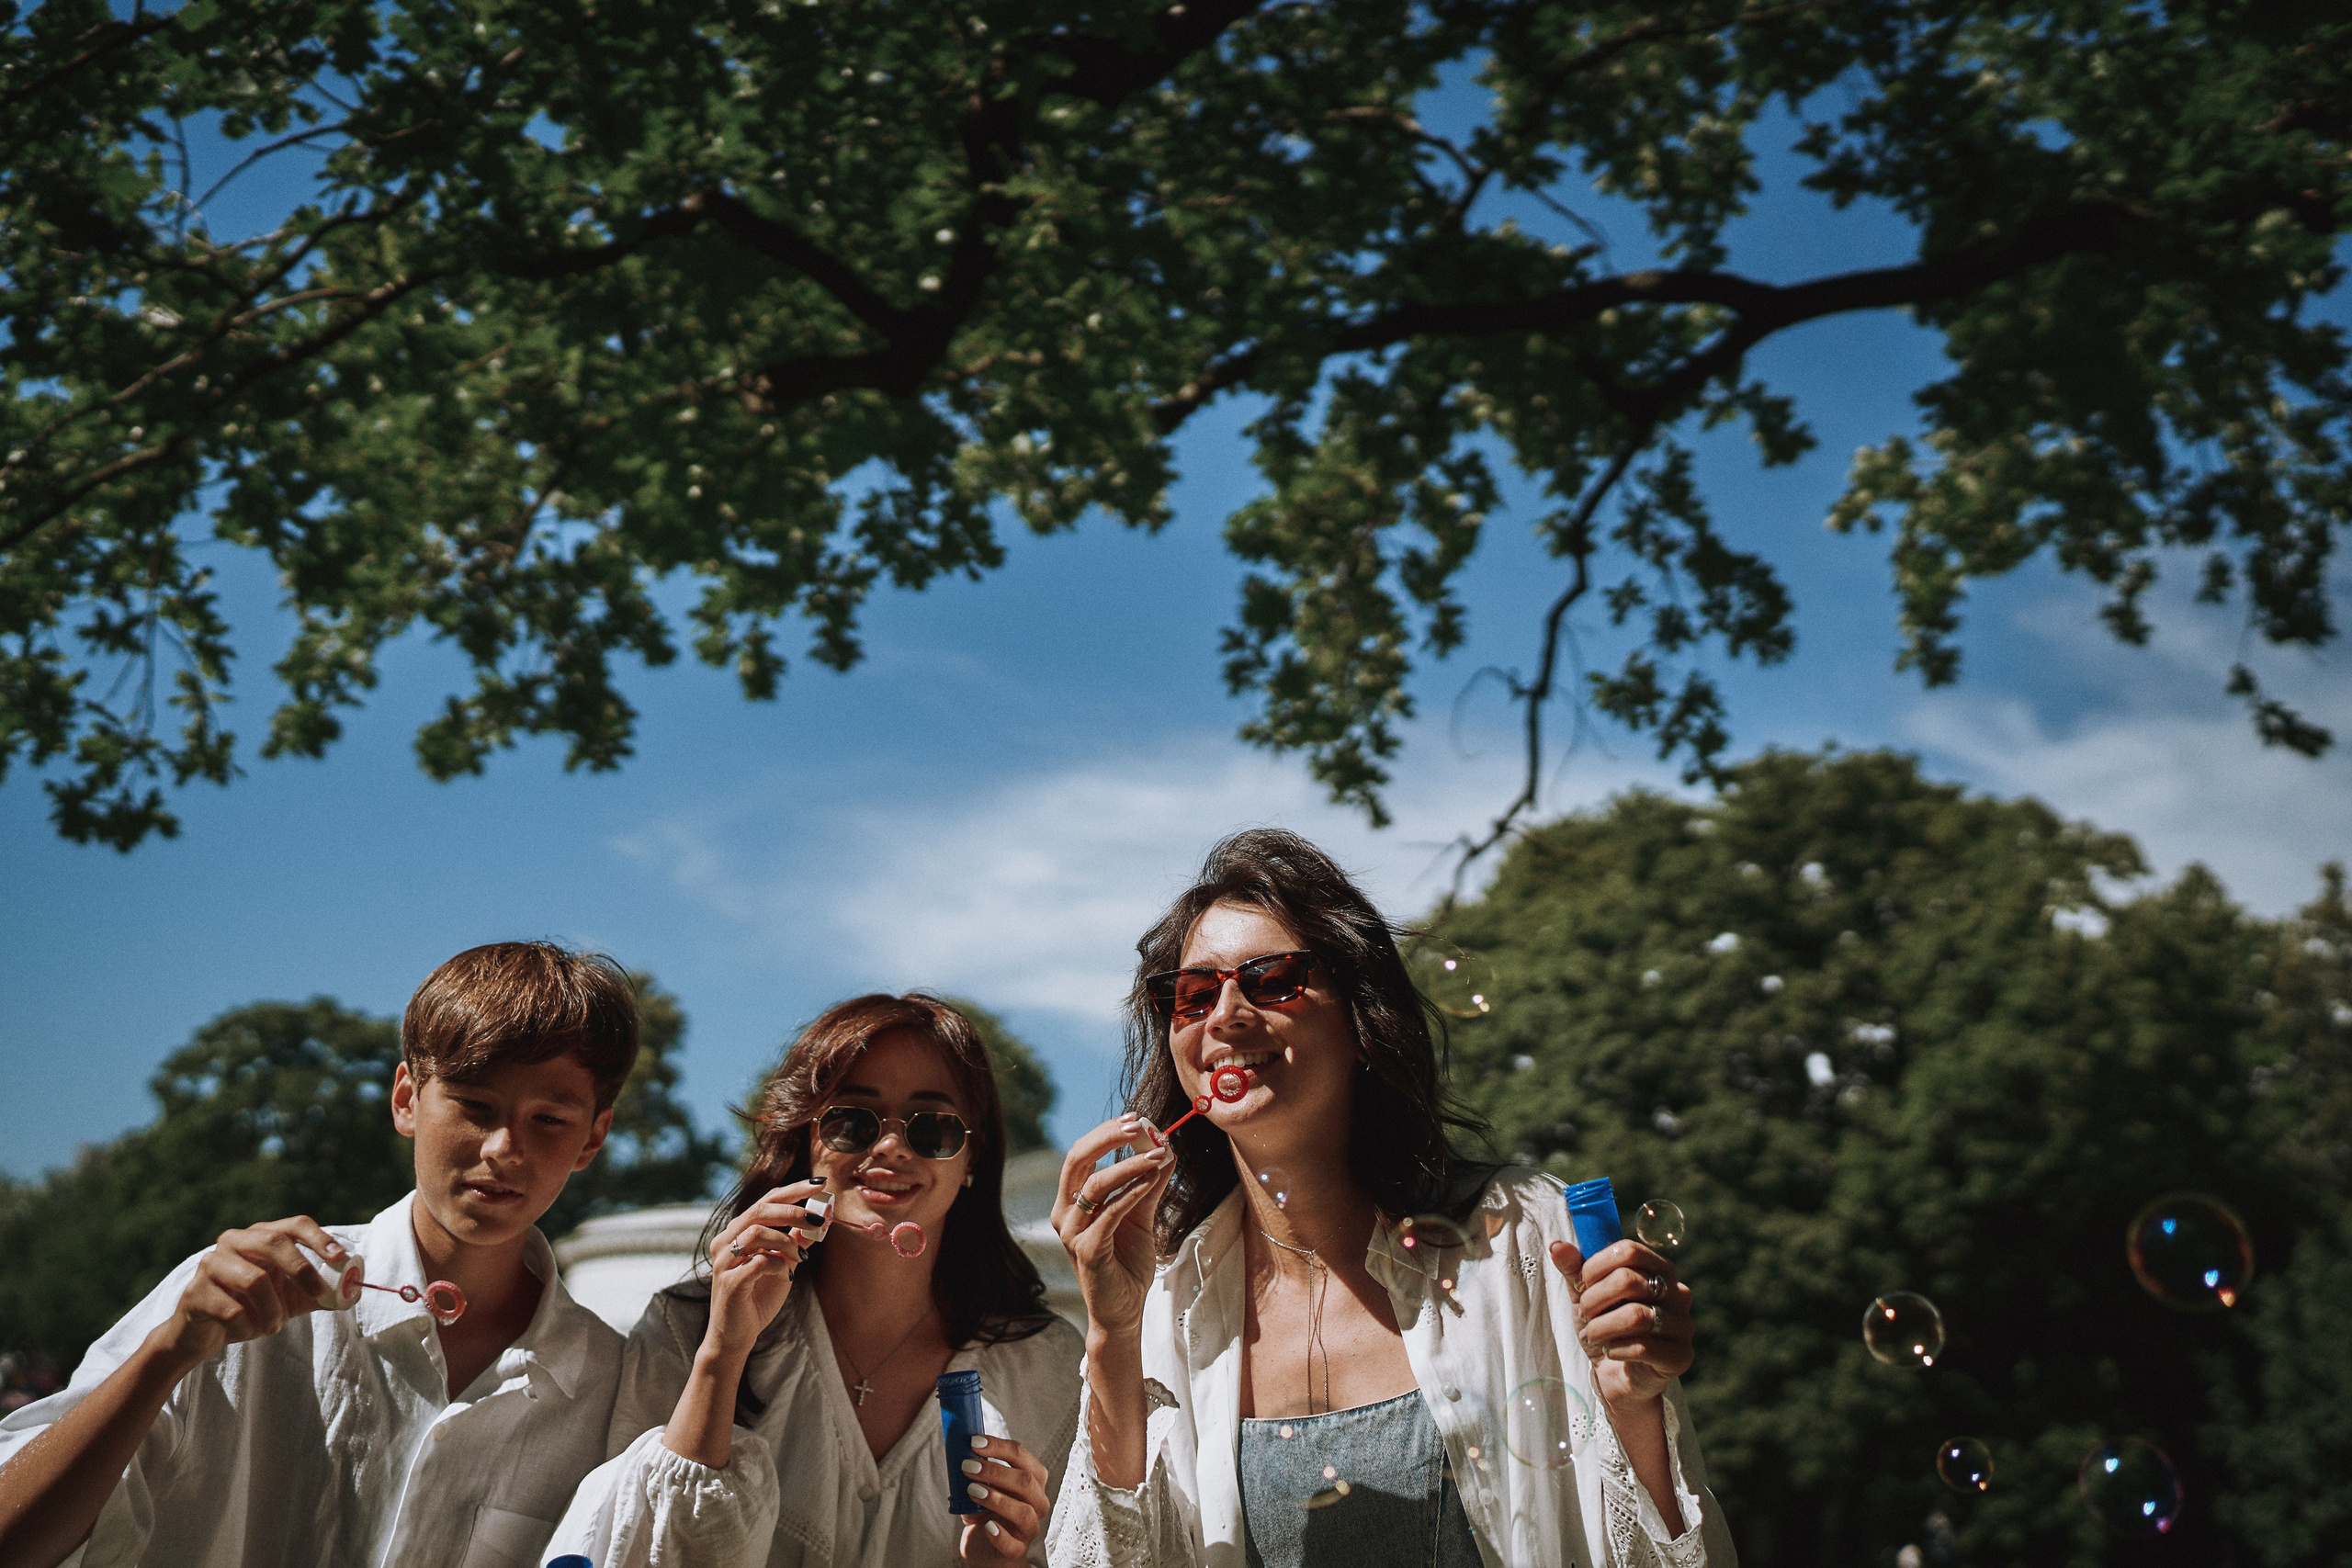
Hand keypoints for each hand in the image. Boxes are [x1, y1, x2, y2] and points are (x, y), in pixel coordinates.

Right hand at [155, 1217, 347, 1367]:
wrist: (202, 1335)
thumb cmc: (251, 1309)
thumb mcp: (289, 1300)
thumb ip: (318, 1293)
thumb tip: (353, 1291)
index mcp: (259, 1236)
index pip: (294, 1225)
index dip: (319, 1239)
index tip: (340, 1259)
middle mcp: (233, 1242)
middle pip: (272, 1242)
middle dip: (301, 1269)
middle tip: (318, 1294)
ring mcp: (210, 1264)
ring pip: (255, 1280)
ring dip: (273, 1310)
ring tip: (273, 1327)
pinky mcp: (195, 1292)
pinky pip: (233, 1310)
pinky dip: (248, 1326)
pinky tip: (245, 1331)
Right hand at [704, 1181, 822, 1355]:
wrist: (736, 1336)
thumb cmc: (757, 1297)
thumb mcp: (782, 1264)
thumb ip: (794, 1242)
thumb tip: (819, 1221)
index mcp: (736, 1232)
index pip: (766, 1200)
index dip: (793, 1190)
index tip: (820, 1184)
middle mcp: (725, 1242)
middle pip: (760, 1210)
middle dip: (794, 1211)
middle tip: (819, 1218)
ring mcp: (724, 1261)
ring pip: (757, 1232)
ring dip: (786, 1242)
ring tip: (800, 1258)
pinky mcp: (728, 1282)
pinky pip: (759, 1262)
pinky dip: (778, 1265)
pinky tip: (785, 1276)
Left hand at [955, 1434, 1051, 1562]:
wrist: (985, 1546)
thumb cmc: (985, 1511)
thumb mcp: (981, 1486)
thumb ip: (976, 1470)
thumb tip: (958, 1448)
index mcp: (1032, 1480)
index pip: (1022, 1457)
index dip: (999, 1447)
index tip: (974, 1442)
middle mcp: (1037, 1502)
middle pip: (1026, 1481)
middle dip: (995, 1471)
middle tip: (967, 1466)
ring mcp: (1029, 1528)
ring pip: (1024, 1512)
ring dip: (996, 1499)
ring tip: (972, 1491)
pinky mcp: (1017, 1550)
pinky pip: (1013, 1544)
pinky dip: (999, 1535)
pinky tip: (986, 1527)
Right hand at [1051, 1116, 1172, 1338]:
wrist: (1124, 1310)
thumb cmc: (1127, 1262)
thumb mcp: (1142, 1215)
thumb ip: (1150, 1184)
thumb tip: (1167, 1149)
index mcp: (1072, 1200)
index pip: (1081, 1154)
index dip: (1106, 1133)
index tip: (1137, 1119)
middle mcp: (1065, 1213)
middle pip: (1077, 1160)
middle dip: (1107, 1137)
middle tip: (1140, 1126)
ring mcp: (1072, 1233)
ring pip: (1095, 1184)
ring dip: (1129, 1165)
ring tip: (1159, 1155)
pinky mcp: (1087, 1252)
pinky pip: (1109, 1214)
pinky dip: (1131, 1193)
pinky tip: (1152, 1180)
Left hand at [1549, 1237, 1692, 1407]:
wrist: (1617, 1376)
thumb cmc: (1606, 1328)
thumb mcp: (1585, 1297)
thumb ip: (1574, 1270)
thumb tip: (1556, 1246)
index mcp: (1659, 1269)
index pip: (1629, 1250)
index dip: (1596, 1265)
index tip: (1582, 1284)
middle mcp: (1678, 1293)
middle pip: (1628, 1280)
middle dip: (1593, 1299)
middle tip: (1584, 1315)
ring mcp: (1683, 1325)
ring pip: (1635, 1316)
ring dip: (1601, 1327)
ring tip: (1592, 1335)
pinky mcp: (1681, 1356)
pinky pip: (1643, 1347)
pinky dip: (1616, 1349)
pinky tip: (1610, 1351)